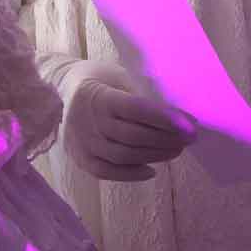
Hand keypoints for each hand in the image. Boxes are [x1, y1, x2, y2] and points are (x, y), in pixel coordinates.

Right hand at [62, 64, 194, 182]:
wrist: (59, 90)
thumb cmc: (99, 79)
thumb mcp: (118, 76)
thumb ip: (141, 95)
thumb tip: (177, 116)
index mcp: (100, 96)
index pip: (137, 109)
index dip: (166, 118)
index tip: (191, 124)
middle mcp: (89, 121)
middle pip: (134, 136)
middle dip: (167, 139)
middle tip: (190, 137)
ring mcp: (83, 143)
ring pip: (124, 156)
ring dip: (155, 155)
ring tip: (177, 150)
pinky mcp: (80, 158)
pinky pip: (107, 172)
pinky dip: (131, 174)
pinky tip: (152, 170)